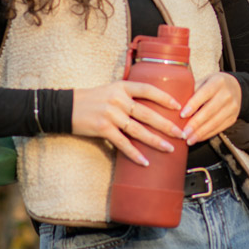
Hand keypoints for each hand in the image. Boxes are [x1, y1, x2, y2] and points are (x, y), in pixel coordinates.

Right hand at [71, 81, 185, 165]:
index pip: (148, 90)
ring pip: (138, 130)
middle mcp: (118, 99)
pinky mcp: (103, 128)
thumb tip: (150, 107)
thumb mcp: (111, 90)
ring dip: (155, 141)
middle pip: (147, 113)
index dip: (164, 97)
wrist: (67, 107)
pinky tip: (145, 161)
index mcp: (122, 87)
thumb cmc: (92, 99)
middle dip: (166, 125)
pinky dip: (135, 154)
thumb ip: (128, 96)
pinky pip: (123, 143)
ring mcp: (110, 114)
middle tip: (181, 133)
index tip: (178, 106)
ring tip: (169, 148)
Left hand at [179, 72, 241, 144]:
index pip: (204, 93)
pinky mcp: (233, 118)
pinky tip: (197, 138)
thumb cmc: (213, 84)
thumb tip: (174, 105)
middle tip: (183, 133)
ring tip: (188, 139)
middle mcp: (227, 94)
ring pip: (215, 122)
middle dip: (195, 124)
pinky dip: (207, 135)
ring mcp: (232, 107)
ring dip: (200, 133)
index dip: (193, 104)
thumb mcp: (204, 81)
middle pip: (210, 111)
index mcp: (218, 82)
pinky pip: (219, 128)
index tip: (182, 115)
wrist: (235, 87)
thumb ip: (192, 90)